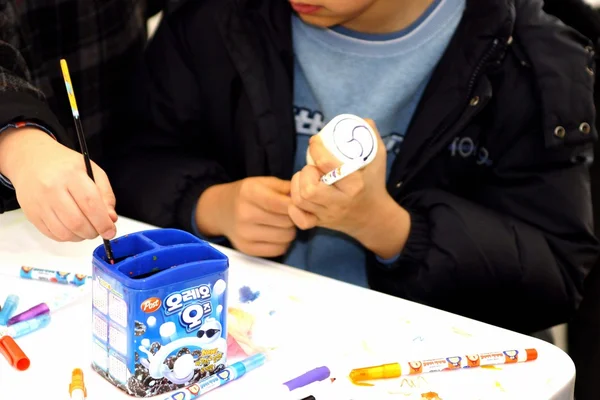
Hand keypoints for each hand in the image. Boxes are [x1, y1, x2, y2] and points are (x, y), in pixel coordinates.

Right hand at [0, 127, 117, 241]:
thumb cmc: (65, 166)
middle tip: (99, 230)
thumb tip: (111, 219)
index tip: (110, 231)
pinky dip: (67, 237)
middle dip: (93, 232)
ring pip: (64, 232)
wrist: (31, 160)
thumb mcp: (92, 170)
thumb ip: (105, 194)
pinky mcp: (31, 213)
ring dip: (80, 236)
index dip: (103, 222)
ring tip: (86, 229)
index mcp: (71, 174)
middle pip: (77, 222)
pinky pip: (52, 234)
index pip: (90, 203)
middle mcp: (52, 188)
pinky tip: (72, 228)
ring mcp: (39, 202)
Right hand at [195, 177, 295, 256]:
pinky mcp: (247, 249)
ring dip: (289, 230)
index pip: (282, 204)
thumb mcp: (263, 182)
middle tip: (288, 214)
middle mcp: (245, 214)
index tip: (299, 205)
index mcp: (250, 193)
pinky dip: (283, 242)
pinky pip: (279, 250)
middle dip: (293, 217)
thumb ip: (286, 188)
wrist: (220, 211)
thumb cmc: (247, 195)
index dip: (296, 206)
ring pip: (286, 237)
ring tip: (282, 223)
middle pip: (287, 222)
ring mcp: (245, 234)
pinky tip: (275, 233)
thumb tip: (307, 199)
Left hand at [288, 118, 388, 236]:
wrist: (375, 219)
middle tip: (312, 166)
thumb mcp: (378, 160)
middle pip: (310, 189)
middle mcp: (340, 202)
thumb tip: (364, 120)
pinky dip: (294, 208)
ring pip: (301, 201)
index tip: (315, 141)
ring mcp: (329, 215)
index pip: (328, 165)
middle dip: (306, 173)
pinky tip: (300, 196)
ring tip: (305, 177)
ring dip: (297, 185)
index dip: (316, 148)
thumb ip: (373, 138)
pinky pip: (300, 220)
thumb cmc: (374, 185)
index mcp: (355, 185)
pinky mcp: (321, 224)